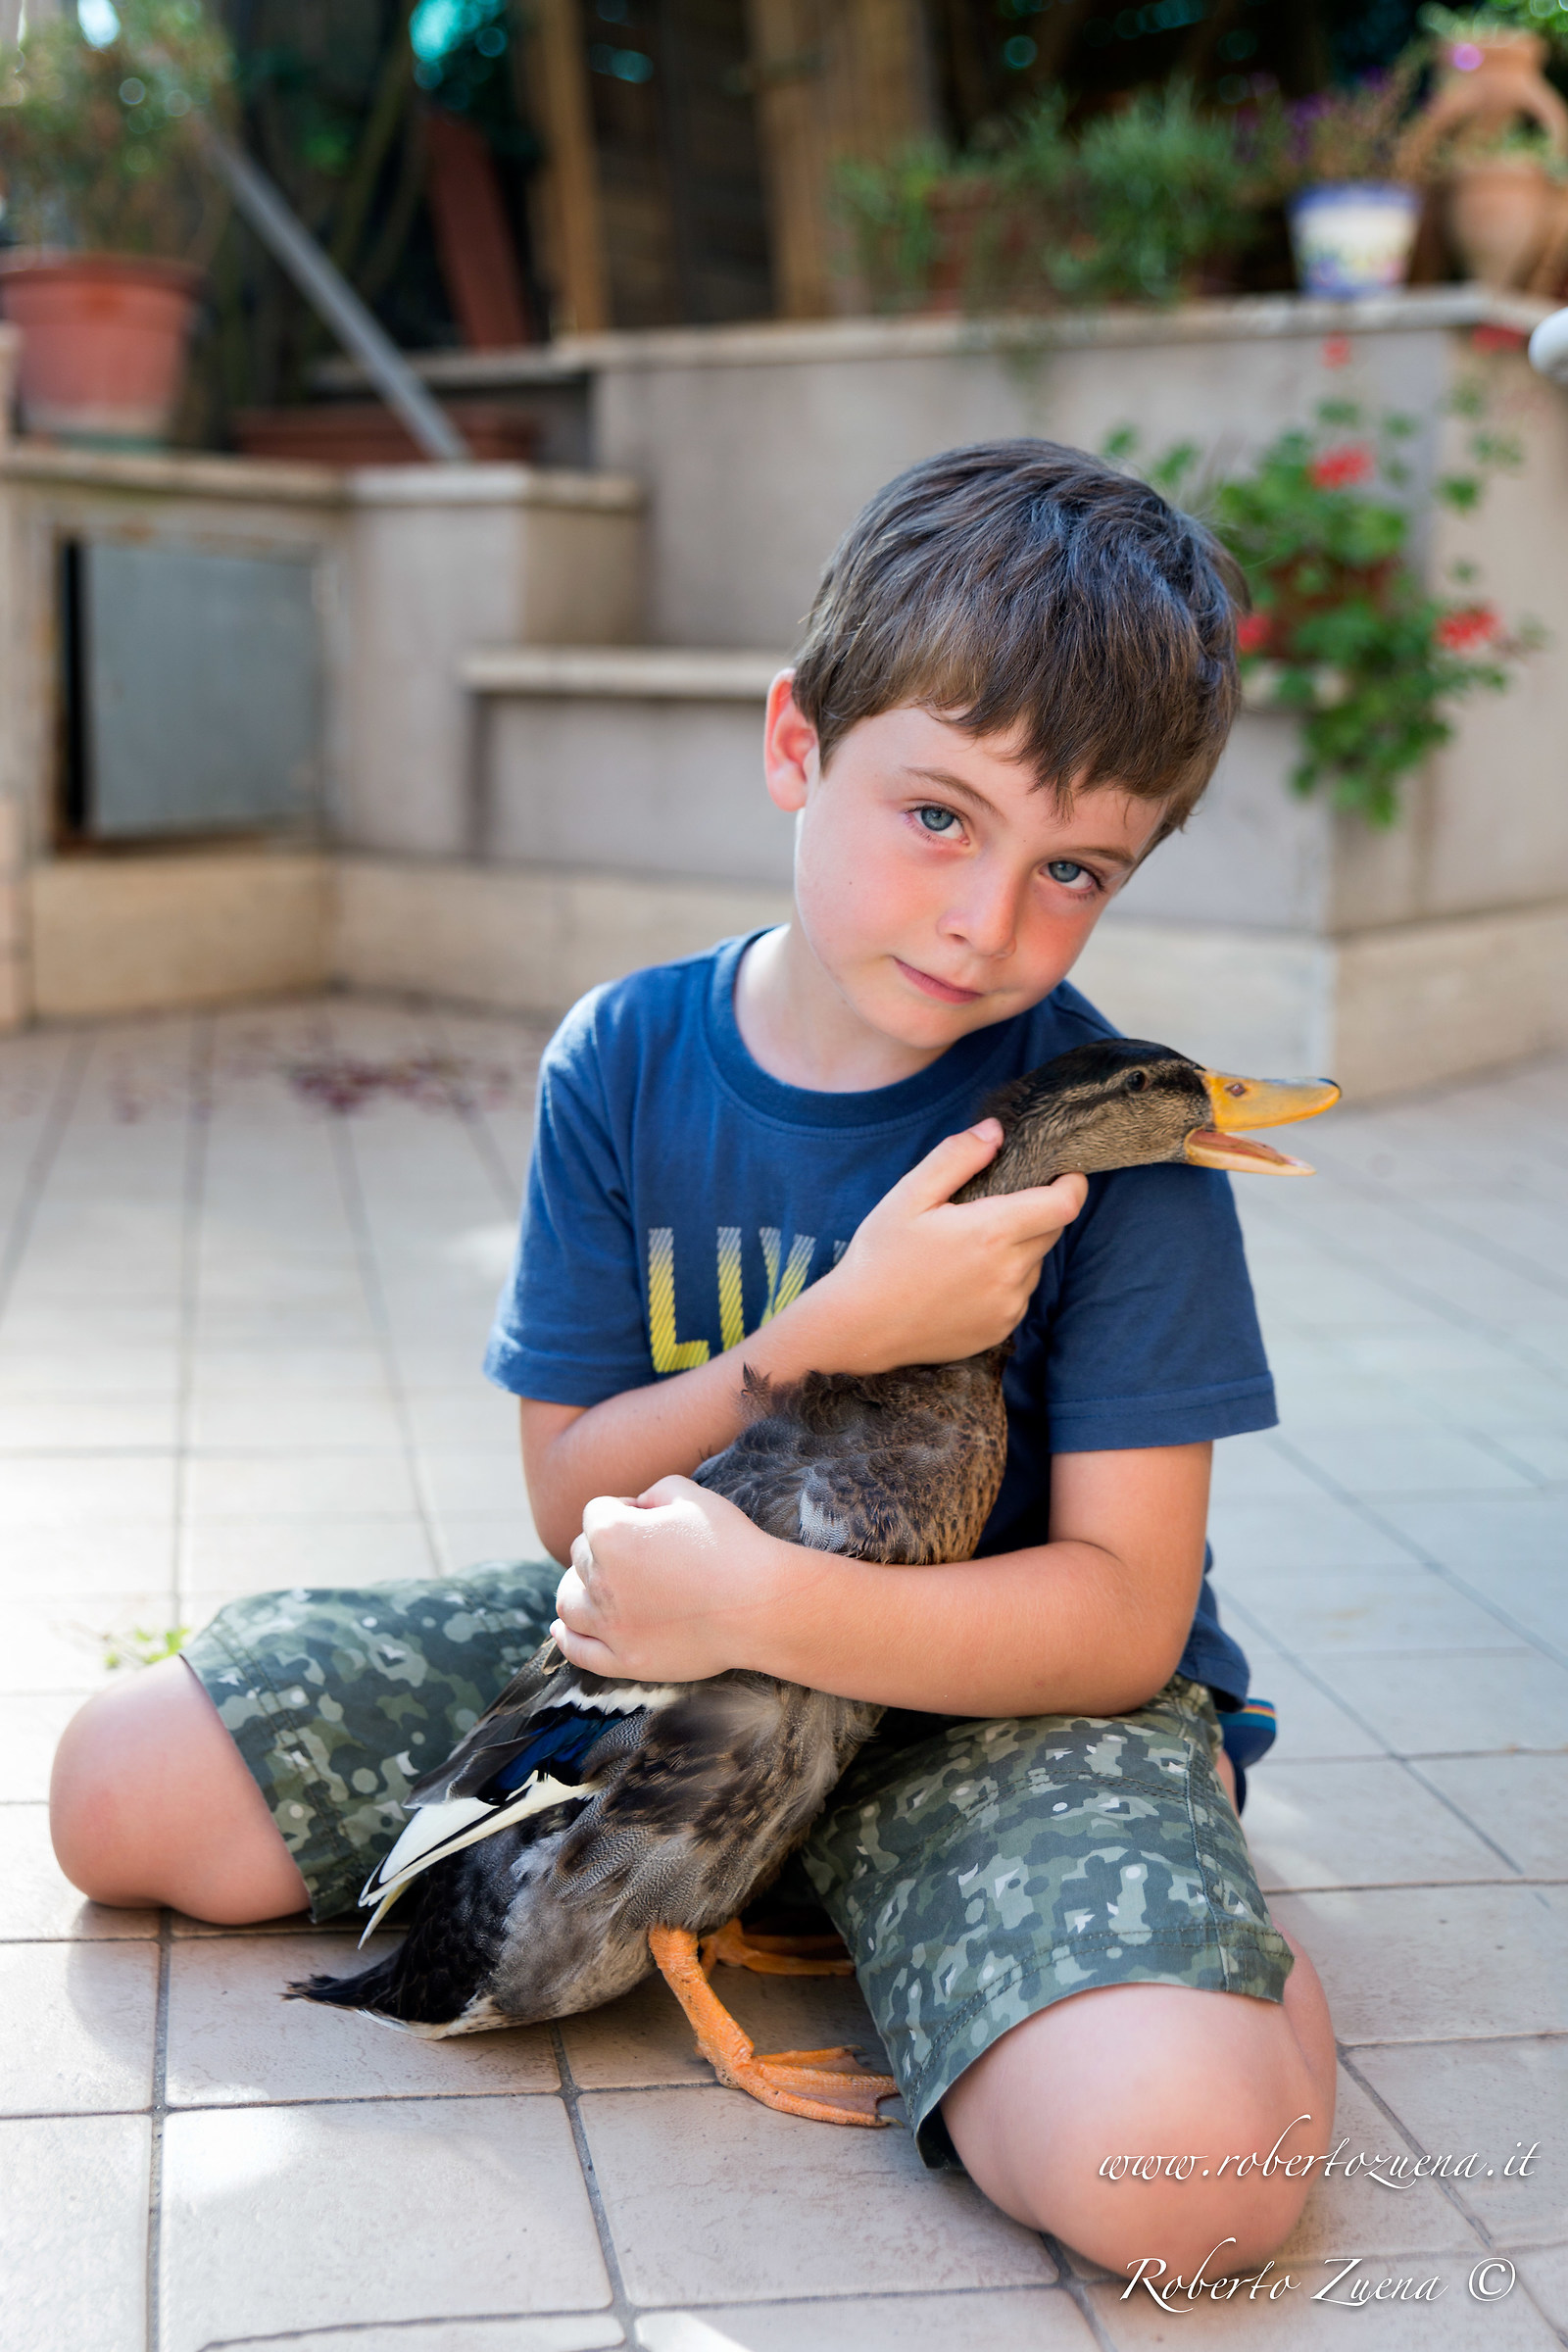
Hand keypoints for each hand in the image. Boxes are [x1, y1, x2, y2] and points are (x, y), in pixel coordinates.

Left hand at [551, 1476, 807, 1681]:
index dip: (624, 1509)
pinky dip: (566, 1636)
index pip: (597, 1512)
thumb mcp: (692, 1495)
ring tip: (594, 1586)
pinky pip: (578, 1650)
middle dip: (605, 1547)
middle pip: (582, 1555)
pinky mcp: (623, 1661)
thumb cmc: (730, 1545)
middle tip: (645, 1553)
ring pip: (567, 1601)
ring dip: (575, 1587)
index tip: (653, 1520)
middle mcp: (600, 1581)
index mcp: (611, 1535)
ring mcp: (610, 1626)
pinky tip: (563, 1627)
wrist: (760, 1606)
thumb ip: (654, 1491)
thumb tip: (637, 1507)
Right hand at [790, 1121, 1086, 1375]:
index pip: (1064, 1204)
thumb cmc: (880, 1257)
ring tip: (970, 1248)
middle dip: (1038, 1211)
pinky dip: (1005, 1280)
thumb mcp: (909, 1195)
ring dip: (1019, 1248)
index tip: (1065, 1173)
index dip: (1073, 1183)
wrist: (859, 1328)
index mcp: (991, 1233)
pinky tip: (964, 1279)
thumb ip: (956, 1157)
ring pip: (1035, 1264)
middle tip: (996, 1206)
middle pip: (1053, 1230)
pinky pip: (1019, 1295)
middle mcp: (1009, 1273)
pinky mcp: (1000, 1330)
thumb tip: (995, 1132)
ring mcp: (1007, 1306)